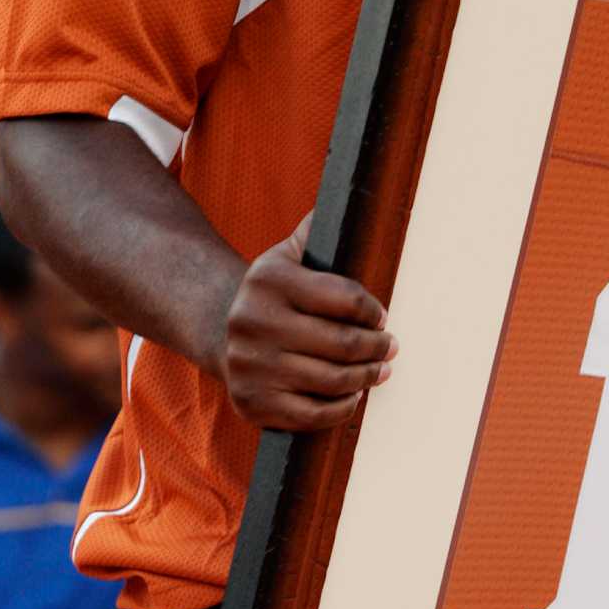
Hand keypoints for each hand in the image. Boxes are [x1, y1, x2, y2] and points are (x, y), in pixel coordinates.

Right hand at [215, 214, 395, 430]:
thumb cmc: (271, 291)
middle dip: (376, 347)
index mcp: (269, 280)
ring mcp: (251, 365)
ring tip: (380, 370)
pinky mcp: (252, 402)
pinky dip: (341, 408)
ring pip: (331, 380)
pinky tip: (353, 396)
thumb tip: (355, 194)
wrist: (217, 329)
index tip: (382, 316)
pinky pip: (311, 414)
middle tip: (391, 347)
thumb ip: (315, 232)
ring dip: (366, 377)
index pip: (342, 298)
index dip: (372, 310)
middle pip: (341, 343)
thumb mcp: (285, 254)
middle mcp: (254, 322)